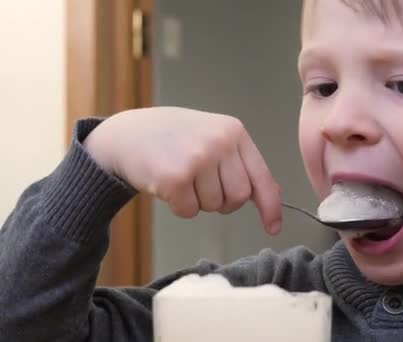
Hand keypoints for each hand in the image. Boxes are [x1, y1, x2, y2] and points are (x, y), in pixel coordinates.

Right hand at [83, 107, 281, 234]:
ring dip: (197, 202)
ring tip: (181, 177)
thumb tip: (273, 195)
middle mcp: (220, 142)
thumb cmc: (173, 138)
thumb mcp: (211, 136)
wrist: (126, 134)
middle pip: (238, 197)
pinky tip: (167, 184)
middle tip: (201, 186)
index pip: (262, 177)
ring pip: (213, 206)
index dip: (270, 206)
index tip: (274, 228)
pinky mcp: (176, 177)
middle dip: (222, 202)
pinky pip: (189, 211)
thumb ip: (239, 162)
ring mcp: (198, 158)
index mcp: (234, 132)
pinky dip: (179, 207)